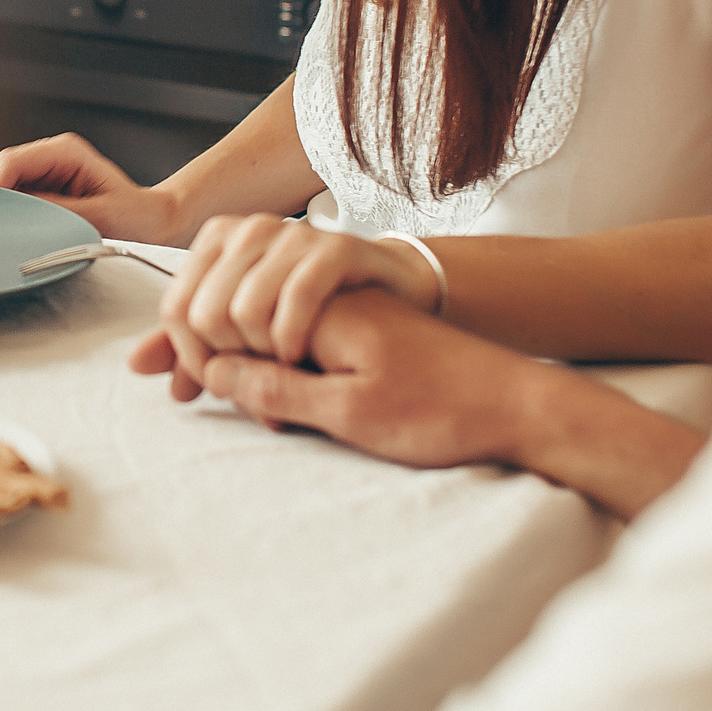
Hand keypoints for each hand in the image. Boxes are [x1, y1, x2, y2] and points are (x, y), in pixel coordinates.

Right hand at [0, 132, 182, 242]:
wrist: (155, 227)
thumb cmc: (138, 218)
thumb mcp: (101, 217)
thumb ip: (58, 213)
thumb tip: (20, 215)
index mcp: (63, 152)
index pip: (12, 160)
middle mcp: (48, 160)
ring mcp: (40, 177)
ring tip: (3, 234)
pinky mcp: (38, 196)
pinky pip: (7, 203)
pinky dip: (3, 218)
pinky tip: (12, 234)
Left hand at [123, 214, 440, 398]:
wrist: (390, 295)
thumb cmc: (312, 315)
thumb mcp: (243, 329)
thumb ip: (189, 343)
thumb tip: (136, 365)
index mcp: (217, 240)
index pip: (174, 310)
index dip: (191, 358)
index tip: (217, 383)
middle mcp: (248, 229)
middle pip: (204, 315)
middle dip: (228, 363)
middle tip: (256, 382)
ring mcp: (291, 235)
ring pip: (243, 312)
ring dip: (261, 357)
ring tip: (281, 371)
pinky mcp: (336, 248)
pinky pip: (296, 300)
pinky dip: (293, 339)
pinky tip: (303, 356)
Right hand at [197, 288, 540, 471]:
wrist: (521, 406)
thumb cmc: (442, 411)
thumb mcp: (349, 412)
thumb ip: (275, 387)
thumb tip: (211, 369)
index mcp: (320, 306)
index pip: (228, 312)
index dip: (200, 352)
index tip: (190, 391)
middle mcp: (327, 298)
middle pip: (239, 312)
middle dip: (212, 354)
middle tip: (207, 403)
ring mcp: (342, 313)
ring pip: (264, 327)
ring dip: (244, 365)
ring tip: (239, 408)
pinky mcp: (359, 331)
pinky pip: (296, 339)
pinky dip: (278, 366)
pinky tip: (278, 404)